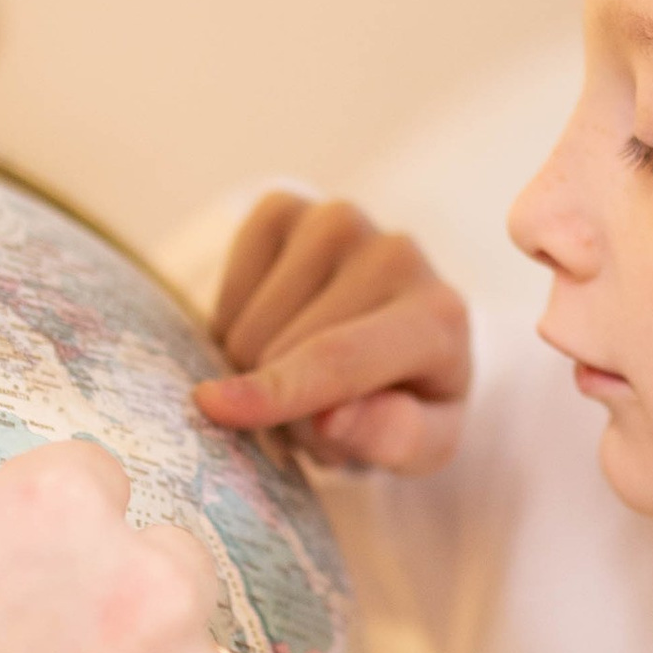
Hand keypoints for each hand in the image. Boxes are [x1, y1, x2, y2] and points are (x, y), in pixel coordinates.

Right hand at [195, 195, 469, 473]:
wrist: (399, 337)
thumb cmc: (408, 400)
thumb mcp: (422, 445)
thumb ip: (393, 438)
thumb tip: (332, 417)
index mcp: (439, 317)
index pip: (342, 356)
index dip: (278, 388)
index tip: (214, 405)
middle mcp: (395, 254)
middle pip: (281, 347)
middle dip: (278, 403)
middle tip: (315, 416)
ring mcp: (339, 222)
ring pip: (249, 322)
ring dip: (254, 366)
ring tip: (300, 373)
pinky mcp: (290, 207)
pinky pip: (230, 277)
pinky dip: (233, 318)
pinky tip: (274, 326)